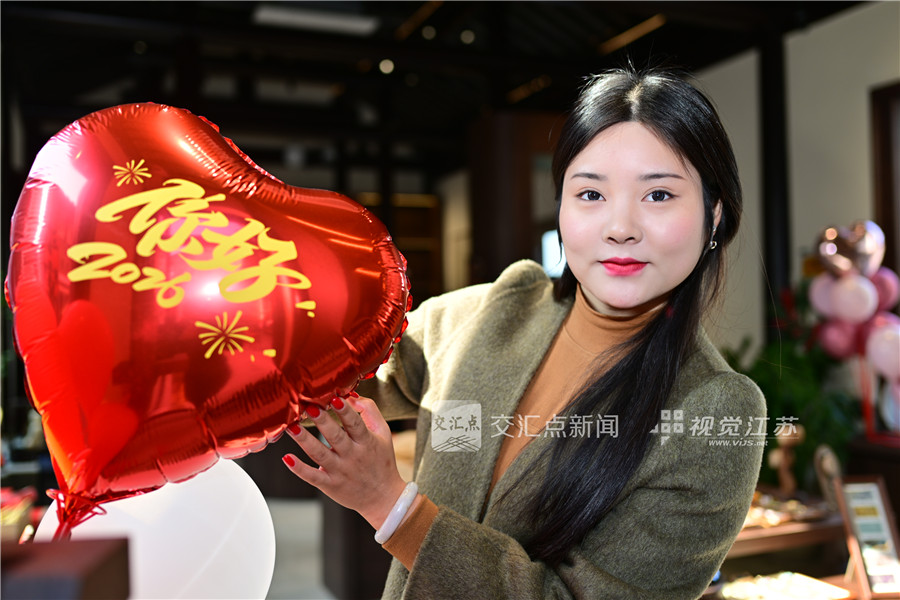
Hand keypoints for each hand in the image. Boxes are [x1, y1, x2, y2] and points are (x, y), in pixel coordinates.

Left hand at [282, 395, 407, 530]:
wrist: (383, 497)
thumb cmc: (381, 461)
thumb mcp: (383, 433)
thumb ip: (369, 411)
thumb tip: (351, 396)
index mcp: (366, 441)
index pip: (355, 424)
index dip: (345, 411)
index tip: (335, 398)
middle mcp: (352, 456)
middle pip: (336, 437)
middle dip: (322, 422)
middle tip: (310, 408)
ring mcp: (340, 471)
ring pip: (320, 454)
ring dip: (305, 440)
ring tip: (292, 427)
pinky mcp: (330, 484)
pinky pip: (312, 476)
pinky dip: (299, 468)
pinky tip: (287, 458)